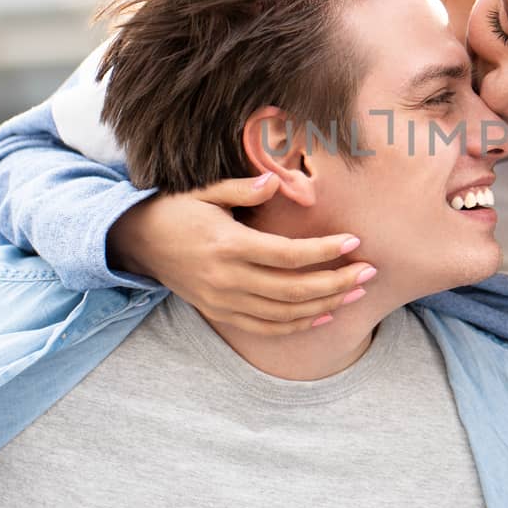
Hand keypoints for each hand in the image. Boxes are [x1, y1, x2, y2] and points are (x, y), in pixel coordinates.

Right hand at [107, 173, 374, 335]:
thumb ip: (243, 189)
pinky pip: (265, 327)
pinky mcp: (220, 313)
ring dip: (325, 304)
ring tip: (356, 292)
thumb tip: (277, 180)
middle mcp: (227, 280)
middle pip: (293, 290)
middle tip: (369, 272)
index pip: (287, 255)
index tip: (355, 242)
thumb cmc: (177, 210)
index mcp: (228, 246)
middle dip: (336, 282)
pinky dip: (297, 325)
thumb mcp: (205, 192)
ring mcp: (224, 301)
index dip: (324, 251)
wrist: (138, 242)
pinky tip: (324, 313)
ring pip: (284, 313)